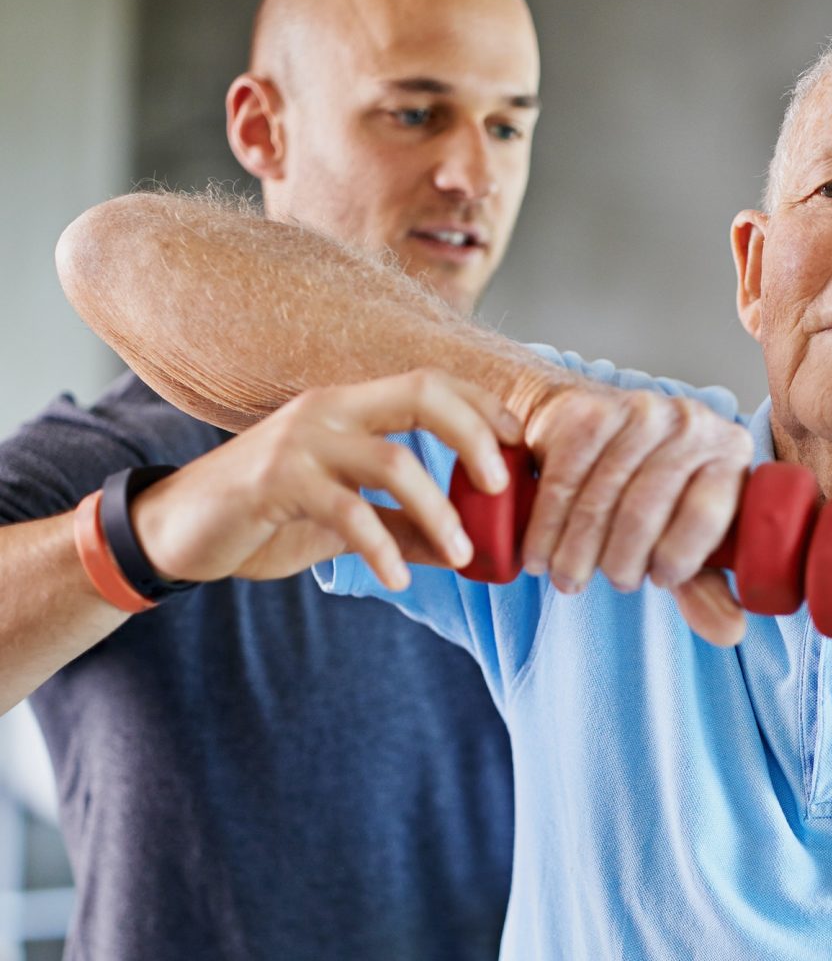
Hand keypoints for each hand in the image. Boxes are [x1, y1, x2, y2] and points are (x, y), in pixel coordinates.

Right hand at [130, 370, 520, 590]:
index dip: (483, 407)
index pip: (433, 383)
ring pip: (394, 461)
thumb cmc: (272, 516)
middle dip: (475, 437)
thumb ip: (409, 526)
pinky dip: (383, 548)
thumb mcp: (352, 520)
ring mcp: (302, 441)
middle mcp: (330, 409)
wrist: (181, 532)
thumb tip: (476, 552)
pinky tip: (400, 577)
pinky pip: (348, 511)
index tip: (520, 445)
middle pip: (423, 396)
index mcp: (352, 406)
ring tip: (465, 554)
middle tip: (504, 487)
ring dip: (439, 511)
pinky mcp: (276, 481)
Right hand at [515, 377, 754, 644]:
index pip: (708, 513)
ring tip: (568, 578)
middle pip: (646, 509)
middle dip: (622, 560)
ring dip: (577, 552)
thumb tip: (730, 631)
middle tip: (611, 581)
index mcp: (730, 452)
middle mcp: (691, 423)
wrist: (594, 429)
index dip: (679, 557)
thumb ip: (705, 585)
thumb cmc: (652, 492)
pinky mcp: (587, 412)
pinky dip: (546, 528)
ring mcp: (638, 410)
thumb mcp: (685, 536)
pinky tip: (539, 556)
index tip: (658, 581)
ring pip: (600, 499)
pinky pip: (562, 481)